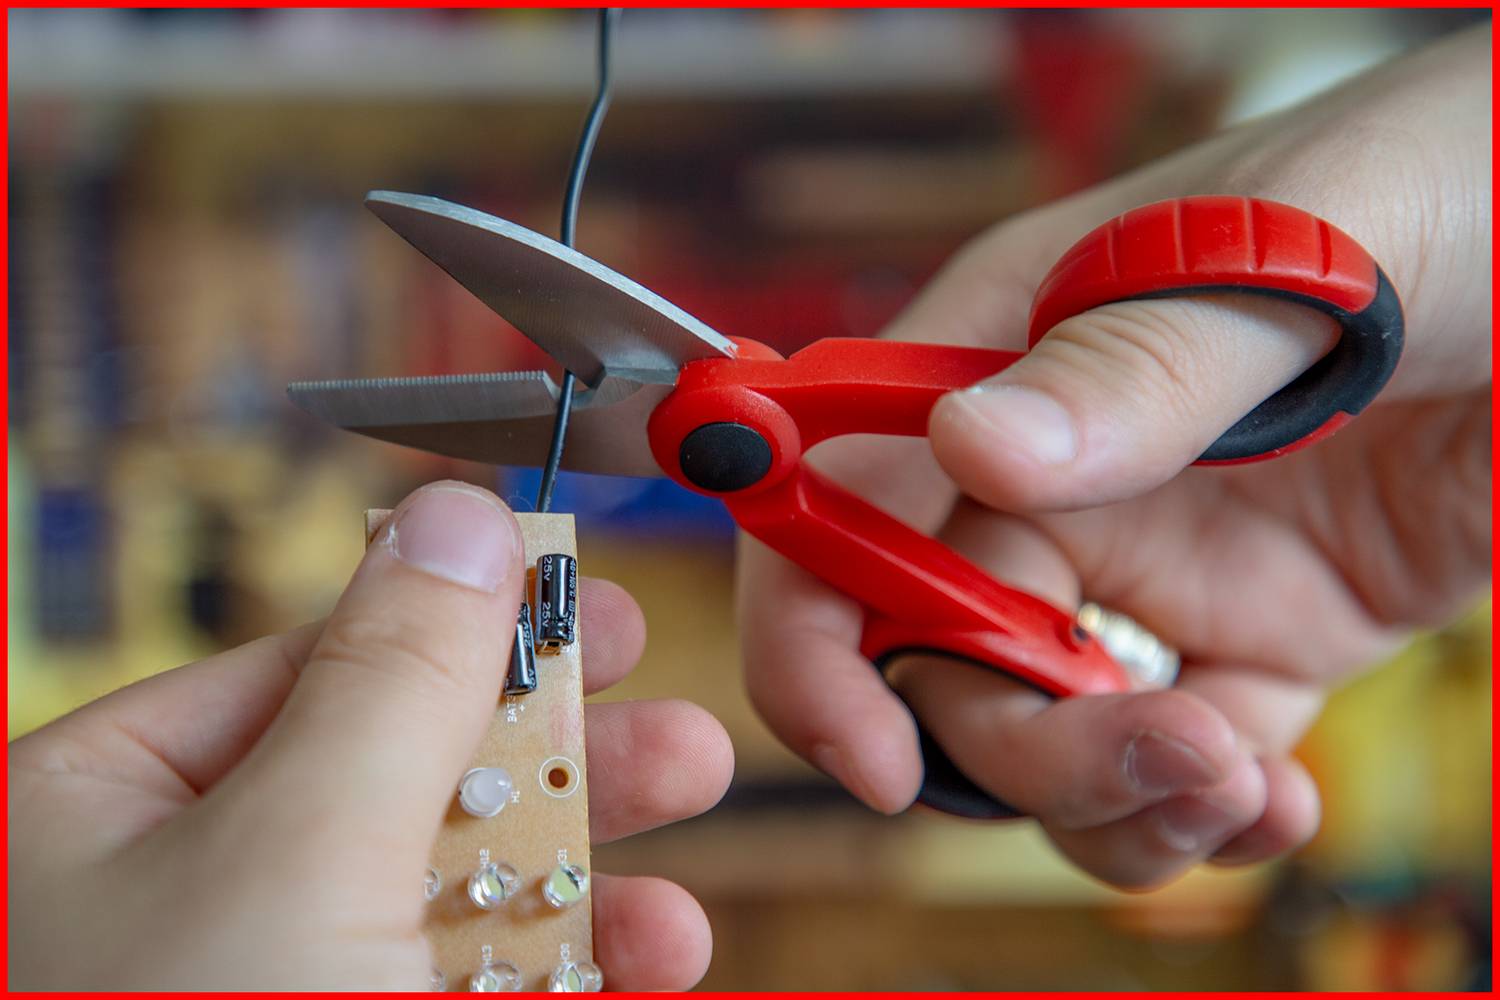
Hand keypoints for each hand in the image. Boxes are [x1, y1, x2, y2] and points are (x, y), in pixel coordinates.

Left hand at [9, 481, 732, 988]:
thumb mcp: (298, 852)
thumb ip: (393, 678)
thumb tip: (461, 514)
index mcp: (102, 807)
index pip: (313, 661)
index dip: (467, 620)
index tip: (590, 593)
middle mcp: (176, 893)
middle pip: (403, 772)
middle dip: (557, 746)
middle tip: (679, 719)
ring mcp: (267, 985)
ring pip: (449, 889)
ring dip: (588, 864)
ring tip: (697, 838)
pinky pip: (472, 986)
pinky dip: (570, 966)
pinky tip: (659, 952)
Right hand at [740, 27, 1489, 887]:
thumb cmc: (1439, 189)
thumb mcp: (1290, 262)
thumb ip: (1133, 365)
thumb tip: (972, 450)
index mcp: (1004, 357)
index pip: (836, 503)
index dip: (811, 637)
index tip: (866, 752)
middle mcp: (1051, 478)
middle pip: (941, 657)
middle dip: (1021, 748)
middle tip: (1160, 755)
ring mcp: (1150, 568)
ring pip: (1052, 736)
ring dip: (1118, 801)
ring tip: (1233, 779)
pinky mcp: (1255, 636)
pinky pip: (1185, 760)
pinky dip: (1211, 814)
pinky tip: (1278, 800)